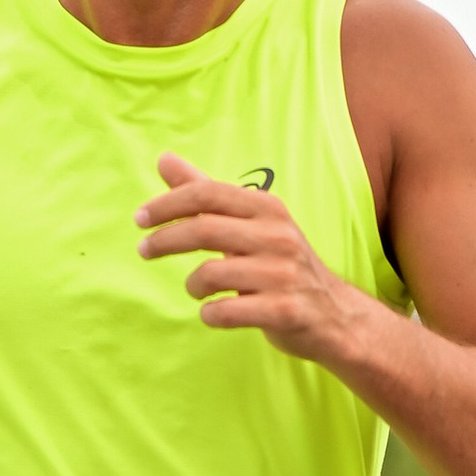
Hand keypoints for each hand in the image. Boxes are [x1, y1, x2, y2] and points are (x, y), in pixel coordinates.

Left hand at [135, 154, 364, 362]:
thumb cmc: (281, 266)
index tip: (140, 219)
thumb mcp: (250, 224)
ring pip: (211, 274)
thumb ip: (206, 194)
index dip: (167, 204)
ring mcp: (283, 275)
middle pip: (204, 229)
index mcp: (268, 209)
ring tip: (197, 290)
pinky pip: (226, 312)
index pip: (207, 194)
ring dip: (192, 285)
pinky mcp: (285, 311)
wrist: (335, 316)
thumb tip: (164, 159)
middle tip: (143, 251)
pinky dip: (210, 314)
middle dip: (164, 240)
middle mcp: (278, 236)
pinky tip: (214, 313)